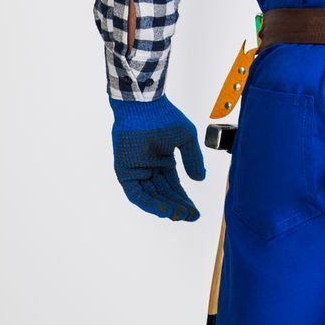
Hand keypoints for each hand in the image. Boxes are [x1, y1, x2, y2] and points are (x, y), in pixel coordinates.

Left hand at [110, 97, 206, 220]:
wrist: (144, 107)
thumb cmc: (165, 118)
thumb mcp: (186, 138)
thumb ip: (193, 159)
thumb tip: (199, 180)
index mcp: (164, 162)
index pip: (175, 187)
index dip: (185, 200)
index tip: (195, 213)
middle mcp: (150, 169)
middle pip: (164, 195)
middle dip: (177, 207)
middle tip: (190, 216)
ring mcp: (137, 171)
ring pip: (151, 197)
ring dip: (164, 207)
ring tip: (178, 215)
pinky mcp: (124, 172)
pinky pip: (136, 193)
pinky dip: (149, 203)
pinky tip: (163, 209)